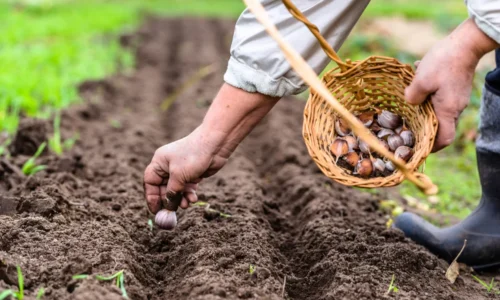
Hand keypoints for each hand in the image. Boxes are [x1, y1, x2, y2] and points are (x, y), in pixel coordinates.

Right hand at [143, 126, 228, 212]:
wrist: (215, 145)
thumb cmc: (193, 156)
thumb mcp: (179, 176)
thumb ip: (172, 192)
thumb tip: (168, 207)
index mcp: (159, 162)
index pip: (150, 182)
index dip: (151, 196)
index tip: (155, 210)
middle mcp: (168, 166)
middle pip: (163, 188)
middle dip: (168, 200)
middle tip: (172, 212)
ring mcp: (180, 170)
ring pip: (176, 190)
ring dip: (180, 199)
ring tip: (186, 204)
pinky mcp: (192, 174)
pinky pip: (186, 188)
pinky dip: (189, 195)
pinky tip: (193, 199)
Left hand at [405, 19, 497, 151]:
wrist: (466, 43)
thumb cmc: (444, 62)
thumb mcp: (421, 80)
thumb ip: (412, 96)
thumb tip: (409, 103)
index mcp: (448, 110)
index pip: (444, 139)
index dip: (432, 146)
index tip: (419, 146)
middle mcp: (455, 107)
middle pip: (439, 126)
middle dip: (423, 126)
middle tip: (406, 125)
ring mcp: (457, 98)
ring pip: (438, 109)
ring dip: (423, 105)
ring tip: (410, 95)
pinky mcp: (456, 88)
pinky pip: (440, 96)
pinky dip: (428, 92)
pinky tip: (418, 77)